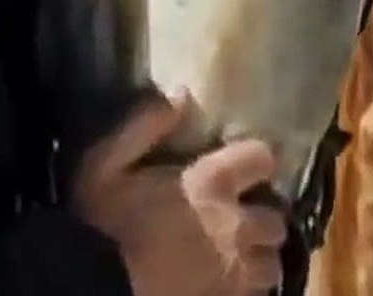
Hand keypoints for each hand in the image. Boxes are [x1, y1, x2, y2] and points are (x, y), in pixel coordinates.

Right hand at [68, 91, 288, 295]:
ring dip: (258, 257)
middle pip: (276, 220)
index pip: (261, 159)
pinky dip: (244, 286)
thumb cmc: (100, 223)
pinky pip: (254, 294)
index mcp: (210, 185)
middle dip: (261, 218)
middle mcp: (235, 227)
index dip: (253, 160)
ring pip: (272, 264)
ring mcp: (236, 272)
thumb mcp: (105, 164)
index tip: (241, 165)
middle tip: (237, 217)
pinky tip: (222, 279)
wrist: (96, 286)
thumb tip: (181, 96)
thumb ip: (143, 126)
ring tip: (236, 255)